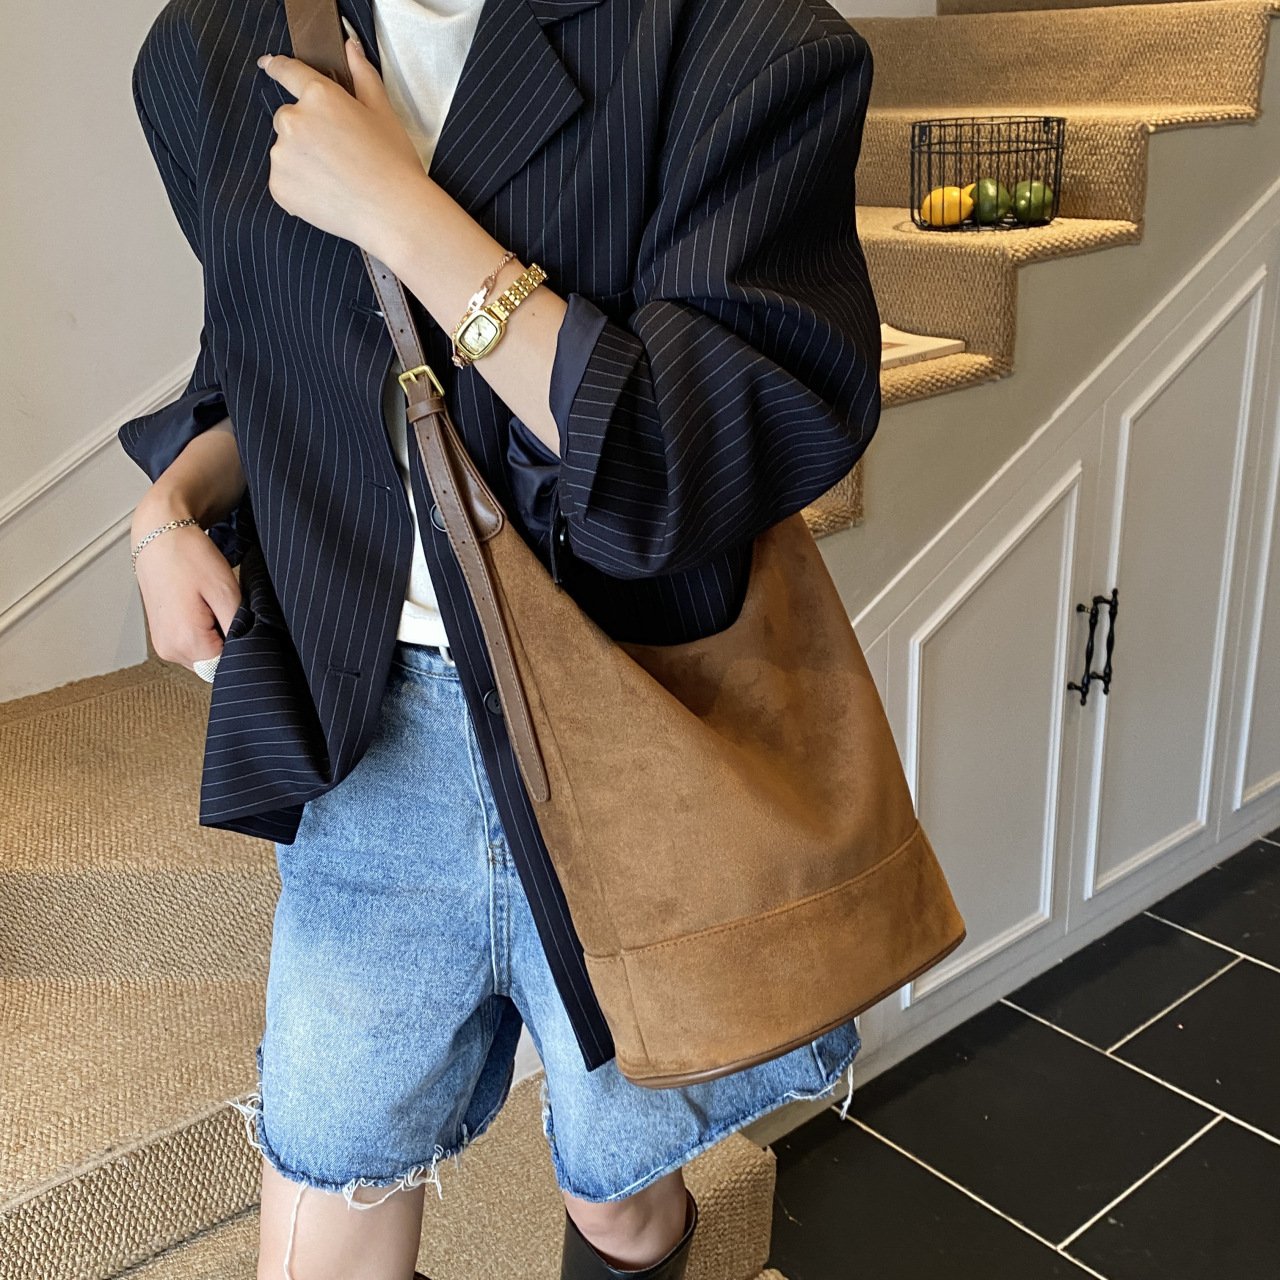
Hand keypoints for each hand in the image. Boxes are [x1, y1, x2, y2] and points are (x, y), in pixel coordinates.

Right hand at [132, 495, 243, 674]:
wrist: (159, 536)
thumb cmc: (190, 557)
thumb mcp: (227, 592)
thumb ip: (240, 628)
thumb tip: (250, 648)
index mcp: (186, 641)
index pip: (227, 666)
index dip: (242, 648)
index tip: (245, 625)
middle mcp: (170, 649)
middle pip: (215, 665)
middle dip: (229, 644)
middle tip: (229, 611)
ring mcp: (163, 645)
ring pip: (204, 658)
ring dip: (216, 639)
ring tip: (213, 606)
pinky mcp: (162, 637)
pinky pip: (191, 647)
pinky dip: (203, 635)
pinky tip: (203, 609)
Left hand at [256, 34, 427, 254]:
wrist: (393, 214)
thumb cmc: (393, 164)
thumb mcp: (383, 112)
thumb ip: (362, 75)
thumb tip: (350, 47)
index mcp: (319, 96)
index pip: (288, 71)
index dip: (277, 67)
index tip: (269, 65)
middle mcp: (294, 121)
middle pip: (288, 118)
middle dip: (306, 131)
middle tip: (338, 153)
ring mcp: (283, 155)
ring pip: (285, 151)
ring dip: (302, 160)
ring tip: (336, 178)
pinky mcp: (280, 186)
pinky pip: (284, 181)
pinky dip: (300, 187)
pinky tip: (327, 194)